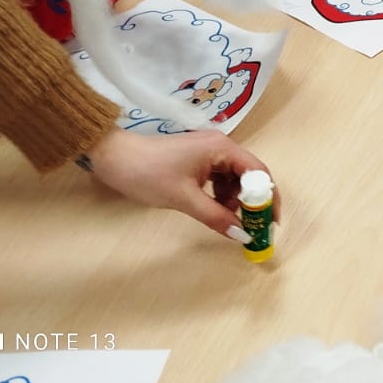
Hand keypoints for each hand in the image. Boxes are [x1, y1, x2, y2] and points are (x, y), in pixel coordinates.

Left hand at [83, 129, 281, 240]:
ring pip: (233, 179)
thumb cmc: (149, 173)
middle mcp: (220, 146)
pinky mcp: (197, 159)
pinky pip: (219, 178)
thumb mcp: (184, 199)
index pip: (258, 172)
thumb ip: (216, 216)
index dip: (268, 196)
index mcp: (222, 148)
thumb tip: (242, 236)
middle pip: (248, 175)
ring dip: (233, 199)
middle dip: (250, 201)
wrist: (113, 158)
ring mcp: (208, 152)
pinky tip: (212, 208)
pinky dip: (220, 194)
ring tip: (223, 218)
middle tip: (250, 225)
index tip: (270, 221)